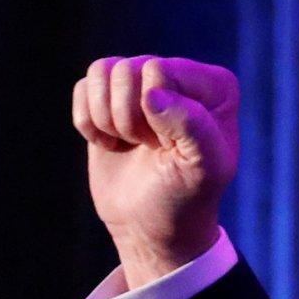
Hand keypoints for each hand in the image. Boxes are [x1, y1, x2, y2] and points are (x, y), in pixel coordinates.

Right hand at [72, 55, 239, 288]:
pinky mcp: (110, 97)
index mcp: (215, 85)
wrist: (150, 227)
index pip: (158, 72)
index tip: (170, 146)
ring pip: (102, 71)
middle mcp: (179, 75)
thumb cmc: (184, 198)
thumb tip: (152, 94)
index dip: (155, 115)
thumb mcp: (204, 170)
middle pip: (126, 70)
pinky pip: (83, 87)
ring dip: (107, 120)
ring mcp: (143, 82)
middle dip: (129, 118)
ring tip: (131, 143)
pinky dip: (88, 123)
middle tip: (150, 147)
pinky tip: (111, 143)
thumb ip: (192, 126)